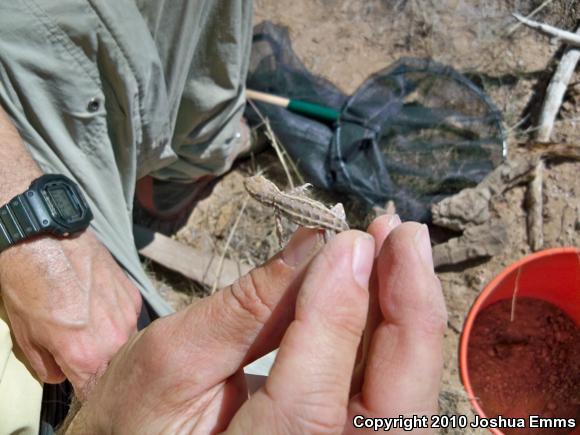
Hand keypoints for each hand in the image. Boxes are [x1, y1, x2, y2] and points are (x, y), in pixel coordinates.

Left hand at [0, 230, 141, 398]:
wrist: (46, 243)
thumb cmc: (31, 288)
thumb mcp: (27, 338)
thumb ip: (47, 367)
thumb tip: (61, 374)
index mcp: (87, 357)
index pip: (95, 391)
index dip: (85, 388)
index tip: (79, 379)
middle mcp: (115, 340)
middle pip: (114, 367)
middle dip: (99, 363)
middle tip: (81, 348)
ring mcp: (127, 316)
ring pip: (124, 342)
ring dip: (110, 340)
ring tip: (89, 321)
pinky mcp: (133, 296)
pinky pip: (128, 318)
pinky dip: (115, 317)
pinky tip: (97, 302)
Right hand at [72, 216, 445, 433]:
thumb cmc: (137, 414)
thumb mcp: (172, 361)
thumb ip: (242, 311)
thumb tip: (312, 247)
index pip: (309, 407)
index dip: (337, 318)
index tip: (349, 242)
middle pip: (386, 413)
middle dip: (406, 316)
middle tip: (401, 238)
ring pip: (398, 401)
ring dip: (406, 319)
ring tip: (397, 248)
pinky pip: (386, 391)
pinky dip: (391, 334)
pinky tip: (385, 283)